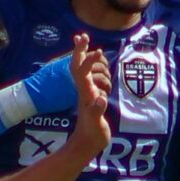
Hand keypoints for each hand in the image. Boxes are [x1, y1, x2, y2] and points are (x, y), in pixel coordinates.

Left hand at [68, 33, 110, 147]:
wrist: (86, 144)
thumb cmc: (91, 135)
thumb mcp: (96, 124)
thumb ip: (97, 111)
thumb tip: (100, 99)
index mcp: (85, 93)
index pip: (81, 71)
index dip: (87, 59)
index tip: (98, 50)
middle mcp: (85, 90)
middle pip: (79, 66)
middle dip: (81, 50)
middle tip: (83, 35)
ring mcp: (88, 93)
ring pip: (85, 70)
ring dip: (89, 58)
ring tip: (94, 49)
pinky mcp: (93, 97)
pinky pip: (91, 78)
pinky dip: (94, 69)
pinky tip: (98, 66)